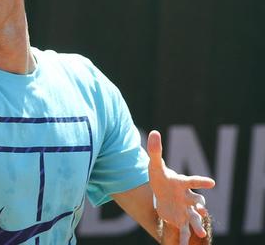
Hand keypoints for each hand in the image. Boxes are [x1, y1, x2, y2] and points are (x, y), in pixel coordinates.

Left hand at [147, 130, 214, 244]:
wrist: (162, 192)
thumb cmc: (161, 178)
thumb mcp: (155, 166)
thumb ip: (155, 150)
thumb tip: (154, 132)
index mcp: (182, 183)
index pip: (192, 181)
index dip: (201, 182)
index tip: (212, 182)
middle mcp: (187, 197)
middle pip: (196, 200)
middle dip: (198, 202)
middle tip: (200, 204)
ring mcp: (185, 209)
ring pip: (194, 217)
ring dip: (198, 225)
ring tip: (200, 233)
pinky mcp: (180, 219)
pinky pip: (185, 230)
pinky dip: (186, 238)